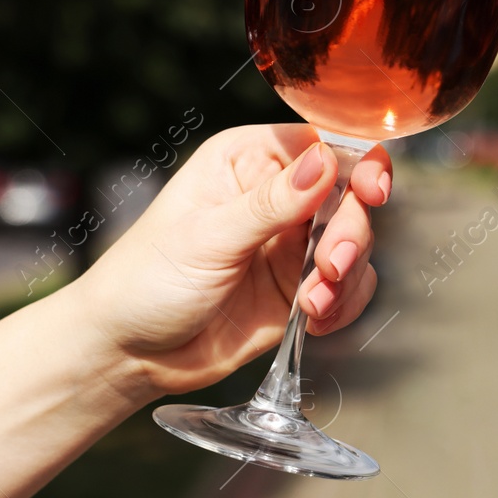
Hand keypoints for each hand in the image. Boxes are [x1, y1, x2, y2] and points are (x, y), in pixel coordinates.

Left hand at [70, 125, 390, 400]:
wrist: (126, 354)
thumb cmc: (145, 281)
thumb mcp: (206, 238)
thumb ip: (270, 204)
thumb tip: (326, 161)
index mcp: (246, 161)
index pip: (321, 143)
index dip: (356, 163)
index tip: (371, 191)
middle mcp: (276, 196)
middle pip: (349, 196)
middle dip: (349, 234)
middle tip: (331, 266)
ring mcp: (290, 244)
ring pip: (355, 244)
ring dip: (346, 276)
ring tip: (312, 305)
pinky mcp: (299, 288)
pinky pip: (348, 288)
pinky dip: (342, 305)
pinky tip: (314, 320)